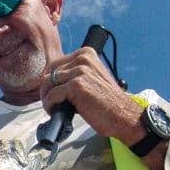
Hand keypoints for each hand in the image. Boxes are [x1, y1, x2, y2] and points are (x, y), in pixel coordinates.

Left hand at [40, 47, 166, 169]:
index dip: (50, 80)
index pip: (55, 64)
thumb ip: (74, 74)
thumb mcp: (91, 78)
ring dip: (47, 98)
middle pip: (49, 73)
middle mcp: (82, 59)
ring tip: (54, 108)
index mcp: (86, 54)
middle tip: (53, 103)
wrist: (122, 115)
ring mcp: (79, 71)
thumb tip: (50, 80)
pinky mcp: (76, 86)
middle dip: (47, 89)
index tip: (52, 93)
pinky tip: (56, 112)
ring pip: (47, 84)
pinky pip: (51, 95)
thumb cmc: (106, 102)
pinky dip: (50, 106)